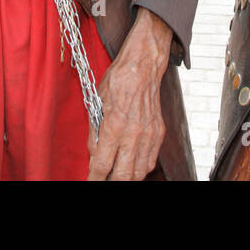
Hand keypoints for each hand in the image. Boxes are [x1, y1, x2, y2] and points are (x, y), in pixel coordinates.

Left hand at [88, 8, 169, 180]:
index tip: (90, 181)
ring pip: (139, 172)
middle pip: (123, 175)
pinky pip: (150, 161)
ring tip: (117, 175)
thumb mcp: (97, 104)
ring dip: (127, 177)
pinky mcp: (158, 133)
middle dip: (111, 182)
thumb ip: (94, 134)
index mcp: (114, 125)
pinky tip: (131, 165)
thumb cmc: (118, 81)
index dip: (94, 178)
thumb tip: (94, 157)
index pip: (103, 164)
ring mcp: (149, 134)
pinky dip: (140, 168)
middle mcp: (133, 132)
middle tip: (103, 180)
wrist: (142, 67)